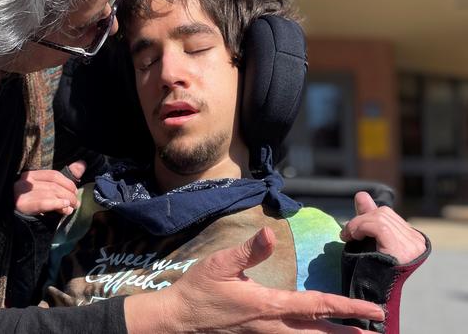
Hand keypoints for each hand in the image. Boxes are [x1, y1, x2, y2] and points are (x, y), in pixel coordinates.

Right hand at [13, 161, 85, 215]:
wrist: (14, 222)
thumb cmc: (33, 205)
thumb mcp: (48, 191)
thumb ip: (64, 179)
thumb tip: (82, 164)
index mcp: (32, 175)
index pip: (53, 175)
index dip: (68, 183)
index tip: (75, 192)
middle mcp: (26, 181)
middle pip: (53, 185)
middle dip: (68, 194)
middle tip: (75, 203)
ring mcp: (22, 192)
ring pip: (50, 193)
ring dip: (65, 201)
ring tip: (71, 208)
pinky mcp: (22, 204)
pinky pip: (42, 202)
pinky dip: (56, 204)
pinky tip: (64, 207)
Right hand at [125, 227, 384, 333]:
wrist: (179, 320)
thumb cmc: (199, 290)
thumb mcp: (219, 264)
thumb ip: (248, 250)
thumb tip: (270, 233)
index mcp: (268, 305)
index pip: (316, 306)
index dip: (346, 307)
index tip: (372, 310)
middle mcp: (272, 326)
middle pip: (319, 333)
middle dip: (350, 332)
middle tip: (378, 331)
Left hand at [340, 191, 425, 263]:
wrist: (371, 296)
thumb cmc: (368, 270)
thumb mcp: (367, 240)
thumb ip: (367, 218)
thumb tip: (361, 195)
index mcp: (413, 239)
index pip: (387, 214)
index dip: (366, 217)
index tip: (352, 230)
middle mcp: (416, 242)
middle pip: (384, 213)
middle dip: (360, 220)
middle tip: (347, 235)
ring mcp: (411, 246)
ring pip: (379, 217)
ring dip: (357, 225)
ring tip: (348, 238)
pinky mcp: (402, 249)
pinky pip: (378, 226)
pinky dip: (360, 227)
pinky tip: (352, 238)